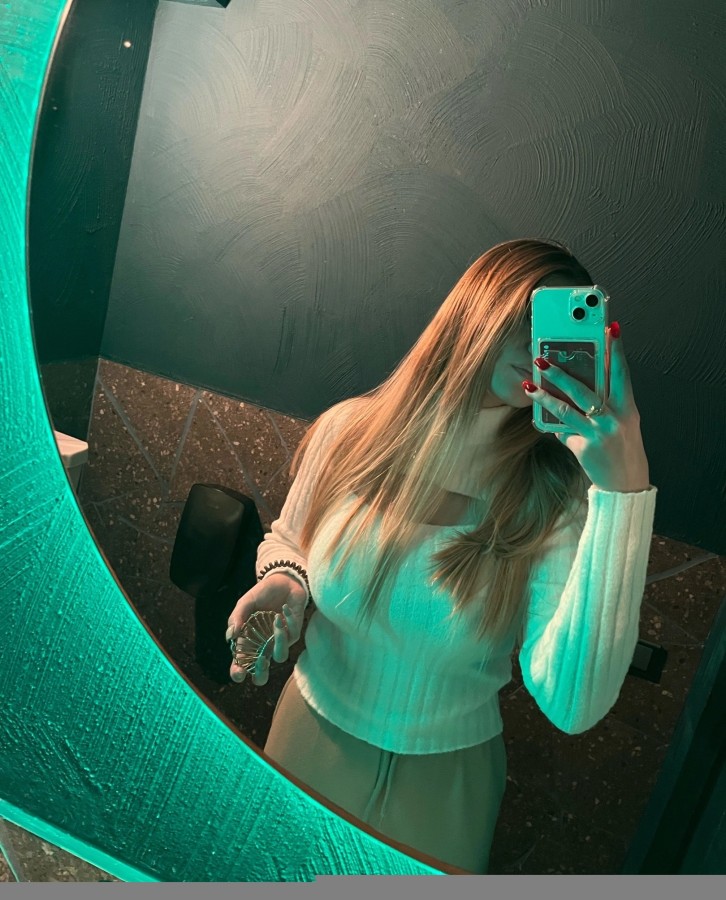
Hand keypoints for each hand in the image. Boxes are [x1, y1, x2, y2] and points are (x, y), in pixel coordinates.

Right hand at [226, 573, 306, 685]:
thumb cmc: (262, 594)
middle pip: (261, 674)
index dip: (238, 672)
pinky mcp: (293, 634)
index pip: (241, 664)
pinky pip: (291, 636)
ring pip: (280, 656)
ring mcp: (278, 642)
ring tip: (275, 620)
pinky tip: (285, 608)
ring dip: (278, 640)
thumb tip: (229, 636)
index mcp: (248, 642)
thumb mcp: (246, 602)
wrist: (284, 581)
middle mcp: (263, 646)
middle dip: (260, 673)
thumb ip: (236, 617)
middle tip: (260, 660)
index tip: (238, 673)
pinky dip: (287, 621)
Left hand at [527, 323, 649, 492]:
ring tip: (530, 382)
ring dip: (546, 393)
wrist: (625, 482)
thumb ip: (603, 406)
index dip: (617, 350)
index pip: (622, 372)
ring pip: (568, 407)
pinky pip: (563, 428)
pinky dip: (550, 420)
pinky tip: (536, 412)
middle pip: (586, 387)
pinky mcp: (586, 445)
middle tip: (543, 359)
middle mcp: (616, 416)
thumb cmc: (621, 448)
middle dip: (562, 371)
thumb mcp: (621, 423)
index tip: (611, 328)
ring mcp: (600, 431)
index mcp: (627, 406)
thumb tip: (576, 390)